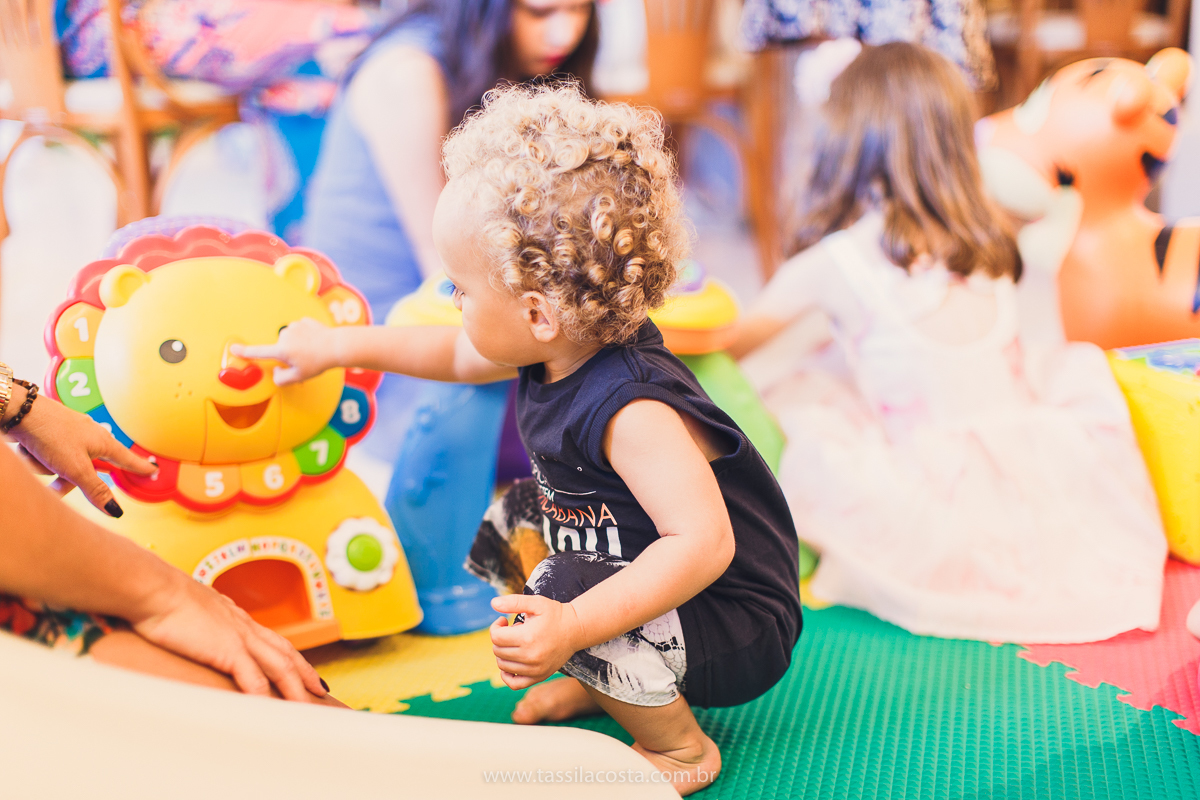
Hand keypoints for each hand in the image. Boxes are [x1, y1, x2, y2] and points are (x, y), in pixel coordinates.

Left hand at [7, 392, 155, 515]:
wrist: (18, 410)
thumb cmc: (50, 433)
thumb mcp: (75, 468)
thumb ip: (95, 490)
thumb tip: (115, 510)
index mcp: (103, 442)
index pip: (128, 460)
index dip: (141, 468)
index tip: (153, 470)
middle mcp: (90, 437)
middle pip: (87, 470)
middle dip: (66, 479)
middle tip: (55, 485)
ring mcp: (70, 434)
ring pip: (64, 465)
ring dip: (47, 469)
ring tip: (35, 459)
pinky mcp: (52, 433)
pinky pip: (50, 456)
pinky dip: (39, 459)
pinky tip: (30, 451)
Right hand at [130, 572, 328, 702]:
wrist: (153, 588)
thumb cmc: (160, 597)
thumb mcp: (187, 610)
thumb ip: (197, 621)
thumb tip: (189, 628)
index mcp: (235, 616)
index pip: (271, 638)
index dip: (288, 654)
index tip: (300, 668)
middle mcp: (244, 626)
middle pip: (285, 652)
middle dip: (304, 672)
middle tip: (320, 689)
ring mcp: (240, 638)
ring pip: (280, 667)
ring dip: (294, 688)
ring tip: (306, 706)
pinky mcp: (228, 650)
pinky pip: (254, 679)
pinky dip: (265, 696)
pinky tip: (271, 710)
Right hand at [231, 318, 337, 385]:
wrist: (336, 346)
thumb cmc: (318, 362)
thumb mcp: (299, 377)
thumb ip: (281, 378)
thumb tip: (276, 372)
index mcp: (281, 350)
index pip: (259, 352)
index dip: (245, 352)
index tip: (234, 349)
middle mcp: (285, 336)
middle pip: (280, 349)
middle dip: (288, 355)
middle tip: (304, 361)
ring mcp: (294, 326)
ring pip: (290, 339)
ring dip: (297, 344)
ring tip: (312, 351)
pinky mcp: (303, 321)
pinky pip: (300, 331)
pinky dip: (305, 336)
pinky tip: (315, 341)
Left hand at [489, 594, 586, 689]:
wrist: (576, 629)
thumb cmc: (555, 614)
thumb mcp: (536, 602)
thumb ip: (514, 602)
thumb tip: (493, 603)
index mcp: (527, 637)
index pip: (496, 637)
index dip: (496, 626)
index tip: (504, 620)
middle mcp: (530, 656)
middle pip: (498, 651)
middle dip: (500, 638)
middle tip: (514, 630)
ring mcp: (535, 669)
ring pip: (503, 665)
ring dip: (503, 653)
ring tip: (517, 642)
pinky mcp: (539, 676)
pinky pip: (514, 684)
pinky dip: (506, 675)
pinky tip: (509, 663)